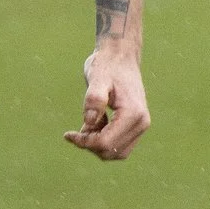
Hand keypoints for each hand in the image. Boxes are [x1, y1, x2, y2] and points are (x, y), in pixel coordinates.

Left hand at [65, 46, 149, 160]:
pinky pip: (119, 146)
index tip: (68, 134)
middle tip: (78, 128)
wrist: (120, 56)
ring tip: (89, 123)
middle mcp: (141, 123)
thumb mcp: (97, 78)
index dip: (84, 142)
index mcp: (133, 113)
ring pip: (116, 152)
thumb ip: (94, 98)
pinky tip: (96, 122)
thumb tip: (89, 122)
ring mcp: (141, 125)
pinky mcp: (136, 126)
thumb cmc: (107, 65)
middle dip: (91, 144)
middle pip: (111, 152)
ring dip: (97, 144)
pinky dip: (104, 140)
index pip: (106, 143)